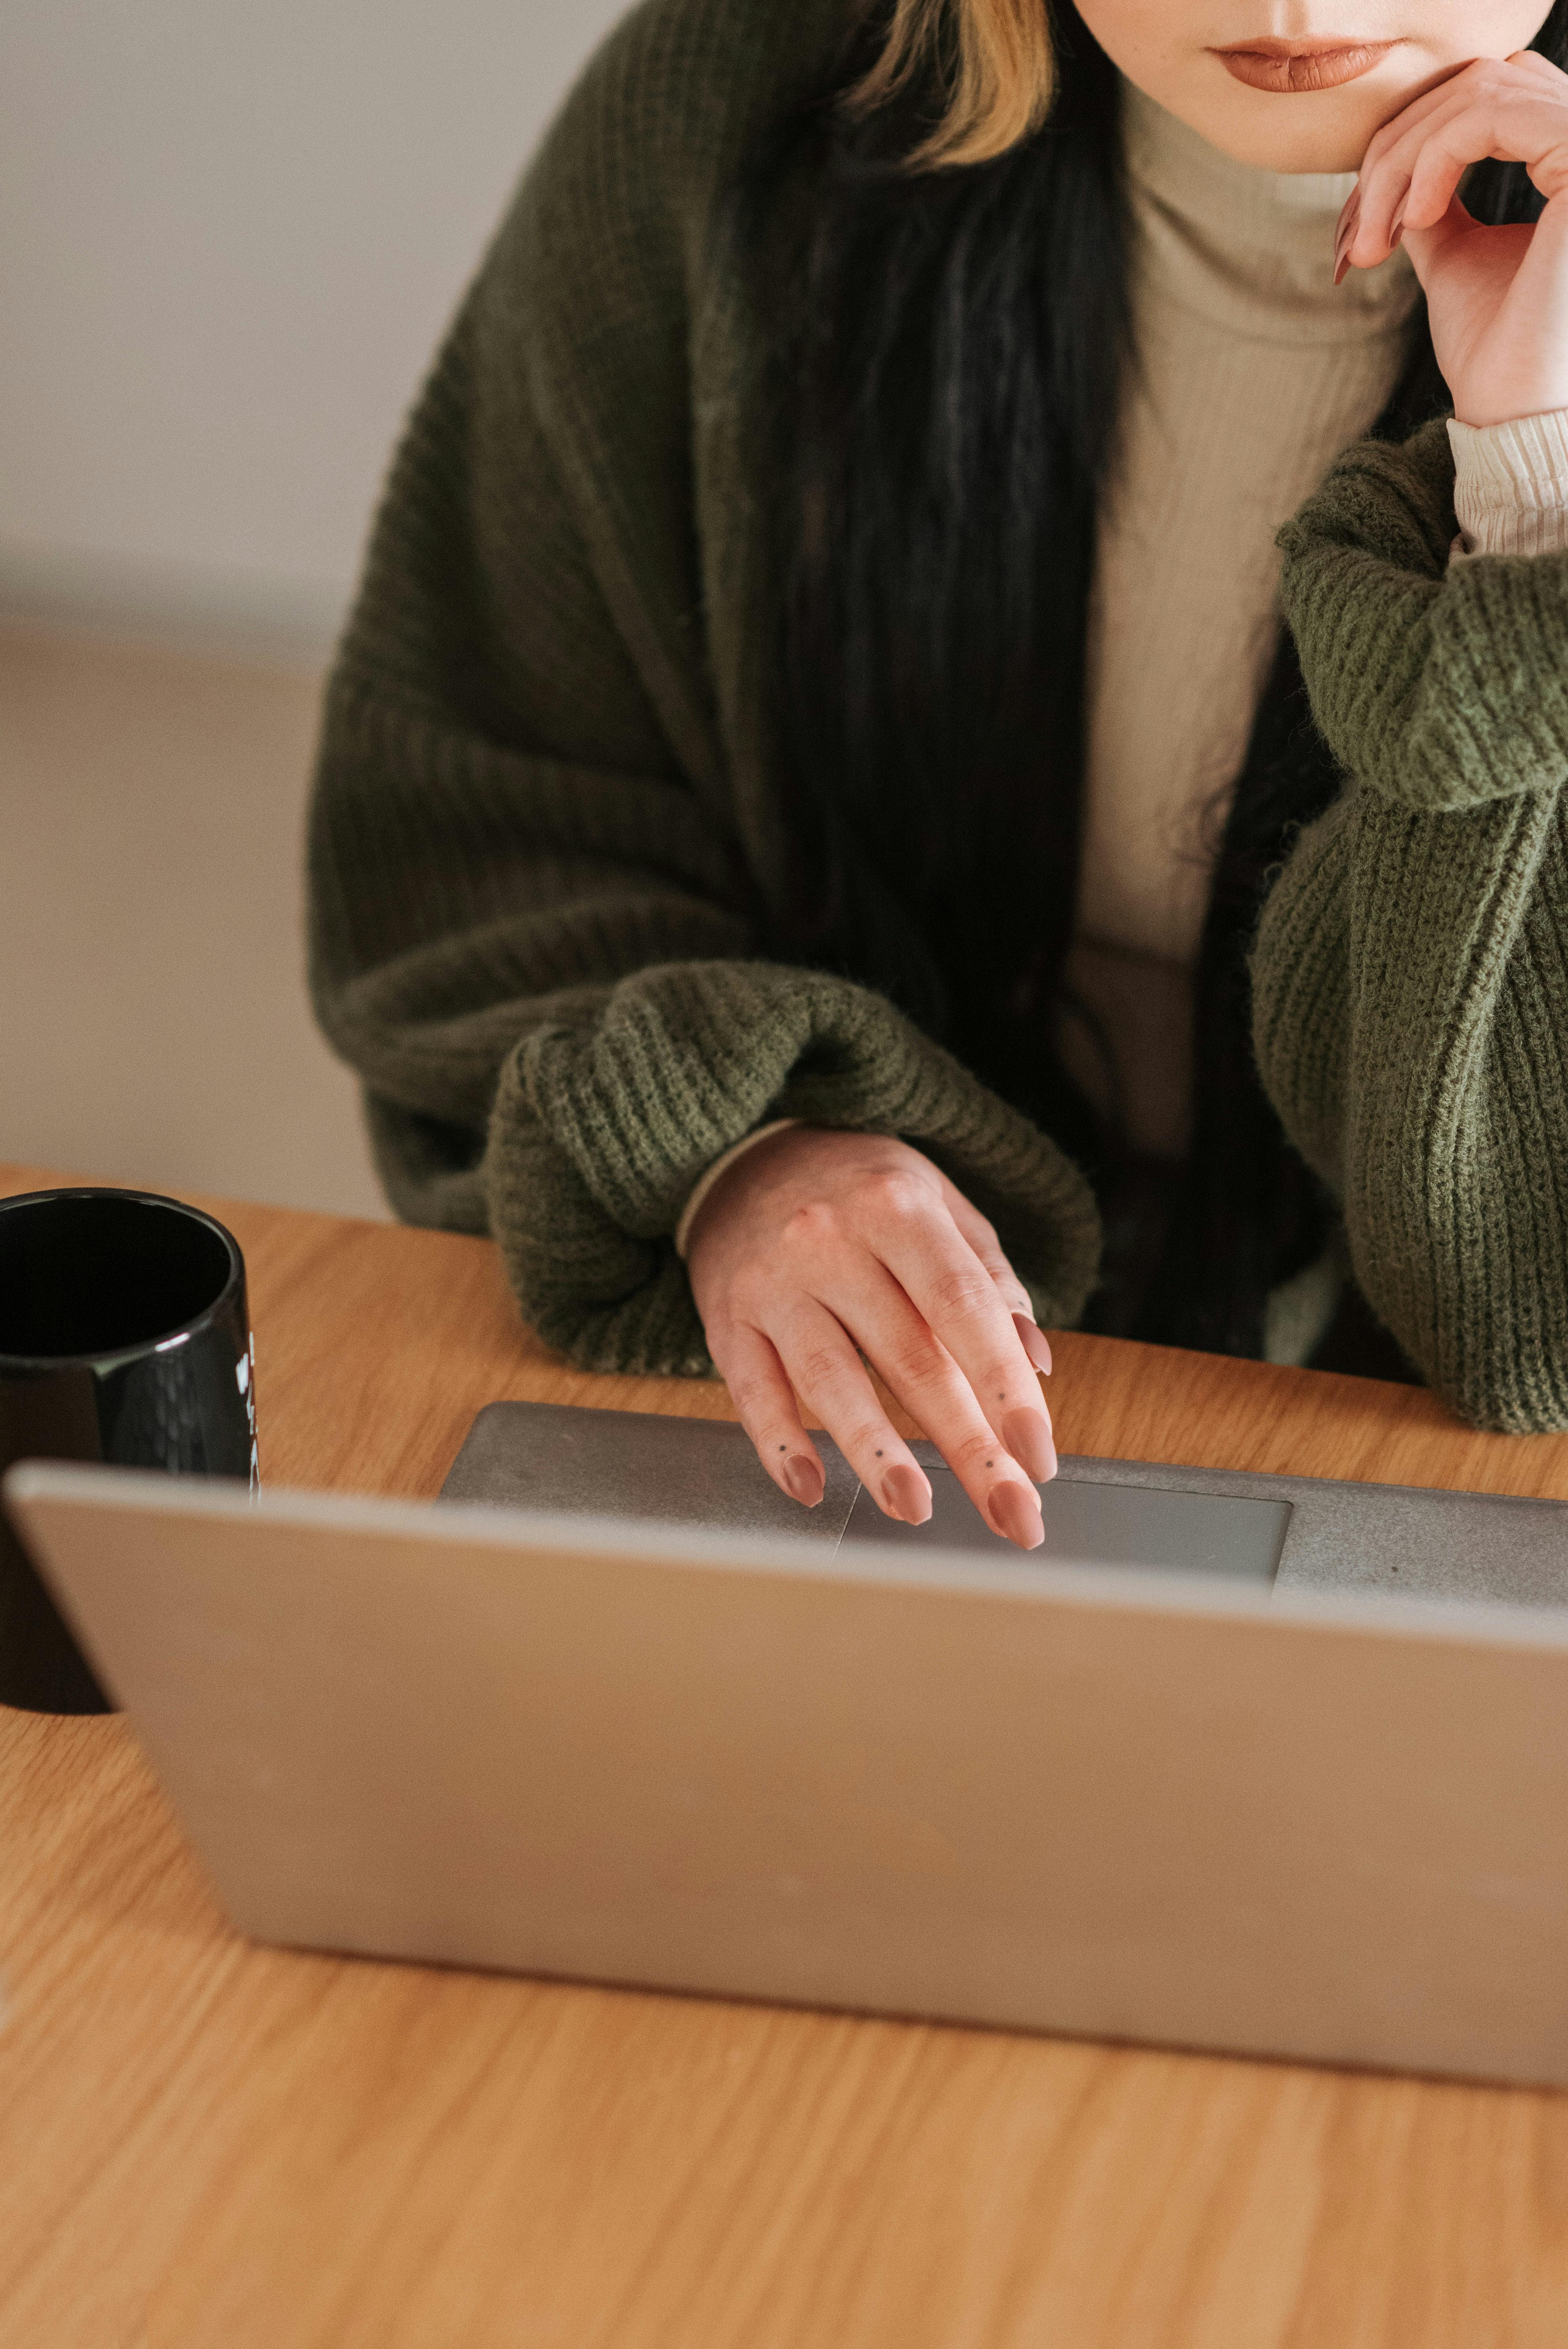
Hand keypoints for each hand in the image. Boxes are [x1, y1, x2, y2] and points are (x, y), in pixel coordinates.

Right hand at [685, 1126, 1056, 1549]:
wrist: (744, 1158)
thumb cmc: (859, 1192)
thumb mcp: (937, 1205)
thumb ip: (989, 1279)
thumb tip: (1034, 1361)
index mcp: (898, 1208)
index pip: (963, 1307)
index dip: (1004, 1388)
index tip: (1038, 1457)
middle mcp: (830, 1241)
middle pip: (908, 1356)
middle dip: (965, 1444)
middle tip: (1010, 1512)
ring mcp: (773, 1283)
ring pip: (828, 1378)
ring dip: (874, 1452)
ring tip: (915, 1507)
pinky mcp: (726, 1319)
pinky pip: (751, 1389)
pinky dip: (778, 1443)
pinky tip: (809, 1488)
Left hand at [1337, 51, 1567, 426]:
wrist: (1517, 412)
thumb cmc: (1495, 349)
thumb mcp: (1456, 255)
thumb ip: (1437, 202)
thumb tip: (1400, 167)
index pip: (1488, 98)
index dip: (1413, 144)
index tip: (1370, 221)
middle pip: (1480, 83)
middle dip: (1398, 149)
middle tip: (1363, 229)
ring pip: (1481, 90)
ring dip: (1406, 158)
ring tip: (1383, 232)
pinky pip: (1490, 113)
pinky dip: (1432, 158)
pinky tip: (1414, 219)